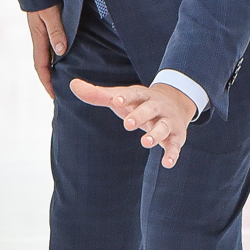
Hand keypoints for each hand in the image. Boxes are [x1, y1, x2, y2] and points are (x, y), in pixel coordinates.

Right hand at [26, 4, 67, 99]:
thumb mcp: (51, 14)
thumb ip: (56, 31)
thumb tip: (61, 51)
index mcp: (39, 38)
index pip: (41, 66)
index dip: (47, 82)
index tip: (53, 95)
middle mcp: (39, 39)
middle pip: (43, 65)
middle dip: (48, 80)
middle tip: (58, 93)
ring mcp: (41, 34)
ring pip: (47, 56)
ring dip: (52, 69)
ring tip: (62, 80)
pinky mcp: (45, 29)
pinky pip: (50, 48)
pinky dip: (56, 58)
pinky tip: (64, 58)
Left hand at [70, 79, 196, 168]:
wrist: (176, 103)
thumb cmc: (139, 103)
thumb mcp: (121, 98)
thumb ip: (97, 94)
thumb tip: (73, 85)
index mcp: (142, 96)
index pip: (133, 94)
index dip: (125, 97)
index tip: (115, 100)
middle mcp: (157, 107)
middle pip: (149, 109)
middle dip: (139, 116)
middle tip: (127, 124)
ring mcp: (168, 121)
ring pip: (163, 127)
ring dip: (155, 134)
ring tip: (145, 142)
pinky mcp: (176, 136)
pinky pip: (175, 145)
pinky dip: (172, 154)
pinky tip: (167, 164)